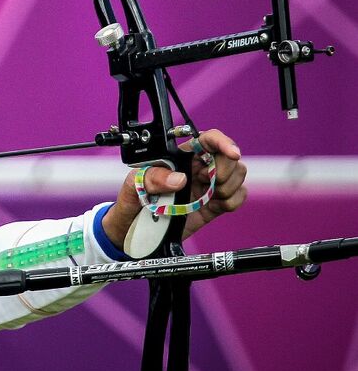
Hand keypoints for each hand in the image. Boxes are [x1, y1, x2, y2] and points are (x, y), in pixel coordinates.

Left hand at [102, 129, 247, 248]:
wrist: (134, 230)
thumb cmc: (132, 201)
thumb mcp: (134, 186)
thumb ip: (153, 178)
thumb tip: (179, 179)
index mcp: (180, 156)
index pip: (208, 140)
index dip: (223, 142)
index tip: (232, 153)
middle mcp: (197, 168)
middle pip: (228, 157)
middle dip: (225, 170)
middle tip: (206, 182)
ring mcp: (208, 186)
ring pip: (237, 175)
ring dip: (229, 187)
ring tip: (207, 197)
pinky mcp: (215, 205)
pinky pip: (238, 196)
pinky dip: (232, 201)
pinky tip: (214, 206)